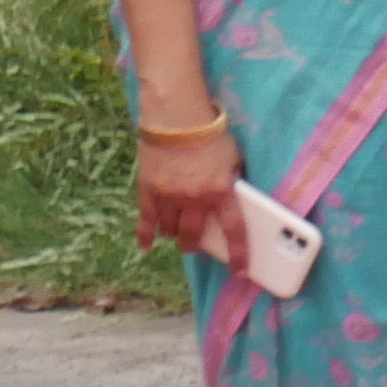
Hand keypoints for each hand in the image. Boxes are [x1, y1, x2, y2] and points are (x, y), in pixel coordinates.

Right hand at [135, 119, 246, 267]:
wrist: (176, 115)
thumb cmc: (209, 132)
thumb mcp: (233, 158)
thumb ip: (233, 180)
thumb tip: (237, 198)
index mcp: (221, 191)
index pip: (234, 230)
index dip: (238, 253)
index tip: (240, 270)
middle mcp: (194, 199)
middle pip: (194, 235)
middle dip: (194, 245)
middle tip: (195, 246)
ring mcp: (169, 195)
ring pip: (170, 229)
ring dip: (174, 235)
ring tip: (176, 235)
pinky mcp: (148, 188)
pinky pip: (146, 219)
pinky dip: (146, 234)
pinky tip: (146, 245)